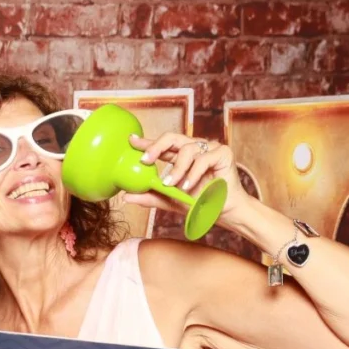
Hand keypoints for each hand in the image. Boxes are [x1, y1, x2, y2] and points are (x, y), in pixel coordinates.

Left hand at [124, 132, 250, 223]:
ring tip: (172, 185)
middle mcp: (194, 148)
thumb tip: (125, 197)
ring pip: (187, 150)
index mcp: (180, 156)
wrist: (221, 211)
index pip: (161, 146)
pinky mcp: (223, 153)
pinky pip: (203, 159)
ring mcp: (209, 148)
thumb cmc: (198, 202)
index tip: (131, 141)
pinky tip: (188, 186)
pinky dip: (193, 174)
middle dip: (156, 146)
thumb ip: (149, 196)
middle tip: (145, 160)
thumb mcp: (168, 200)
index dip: (146, 142)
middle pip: (172, 138)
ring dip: (177, 170)